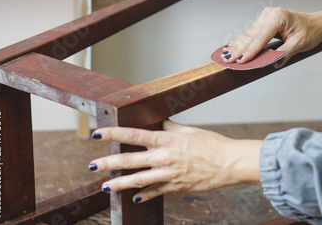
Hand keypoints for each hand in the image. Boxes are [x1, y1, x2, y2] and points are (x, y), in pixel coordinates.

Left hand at [89, 120, 261, 202]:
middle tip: (92, 166)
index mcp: (167, 141)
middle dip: (108, 163)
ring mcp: (169, 175)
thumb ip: (171, 128)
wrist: (229, 163)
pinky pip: (156, 192)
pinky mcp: (176, 187)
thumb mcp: (190, 131)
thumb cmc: (213, 144)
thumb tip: (159, 124)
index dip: (114, 134)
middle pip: (130, 161)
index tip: (97, 135)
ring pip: (138, 180)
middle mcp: (164, 158)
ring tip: (104, 186)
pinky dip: (144, 195)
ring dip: (119, 184)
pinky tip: (135, 198)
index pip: (134, 135)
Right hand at [222, 7, 321, 67]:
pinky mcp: (263, 21)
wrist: (315, 24)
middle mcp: (269, 15)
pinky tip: (230, 47)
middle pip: (251, 35)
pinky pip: (250, 33)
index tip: (241, 61)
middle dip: (239, 49)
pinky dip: (241, 41)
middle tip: (227, 60)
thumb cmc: (309, 32)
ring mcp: (265, 16)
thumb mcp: (300, 43)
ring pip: (248, 34)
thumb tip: (274, 63)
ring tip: (225, 56)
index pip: (261, 37)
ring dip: (236, 46)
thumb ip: (286, 53)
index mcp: (279, 17)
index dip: (250, 50)